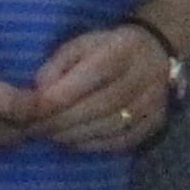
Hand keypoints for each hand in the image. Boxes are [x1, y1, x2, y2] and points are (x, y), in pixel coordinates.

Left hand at [25, 20, 188, 153]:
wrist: (155, 54)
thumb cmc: (107, 49)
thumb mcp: (80, 45)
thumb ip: (58, 65)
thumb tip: (40, 92)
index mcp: (124, 49)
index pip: (95, 73)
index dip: (63, 93)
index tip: (35, 108)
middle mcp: (144, 75)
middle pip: (102, 103)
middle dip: (64, 120)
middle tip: (35, 128)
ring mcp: (153, 101)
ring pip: (111, 125)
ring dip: (75, 134)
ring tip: (49, 136)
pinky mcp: (155, 122)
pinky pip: (122, 140)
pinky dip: (93, 144)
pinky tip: (73, 142)